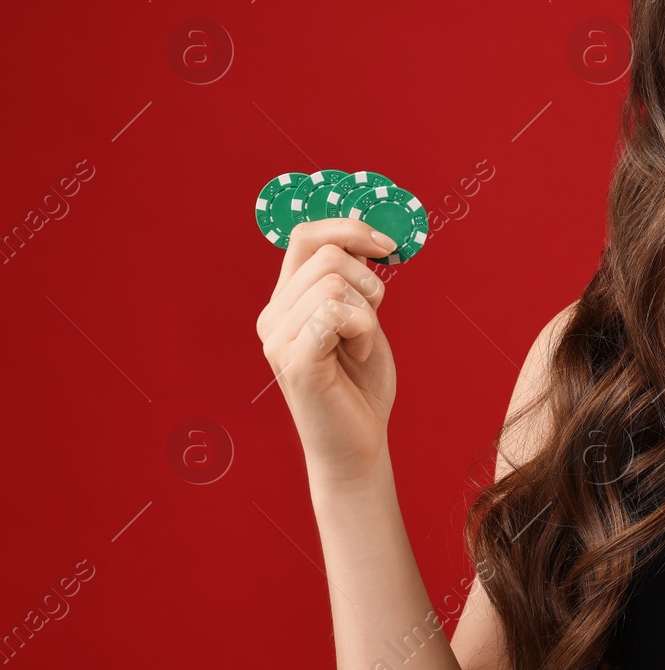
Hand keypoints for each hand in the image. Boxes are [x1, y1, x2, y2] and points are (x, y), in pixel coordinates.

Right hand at [256, 218, 397, 482]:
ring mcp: (278, 338)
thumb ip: (352, 281)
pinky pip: (334, 313)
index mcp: (285, 301)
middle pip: (326, 253)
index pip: (305, 235)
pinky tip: (356, 354)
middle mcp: (273, 316)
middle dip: (368, 280)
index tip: (386, 245)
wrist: (358, 441)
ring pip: (334, 282)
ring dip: (367, 312)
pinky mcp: (294, 361)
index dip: (349, 228)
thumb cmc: (360, 382)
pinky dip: (362, 329)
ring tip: (359, 344)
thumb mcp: (361, 318)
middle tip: (372, 319)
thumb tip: (365, 237)